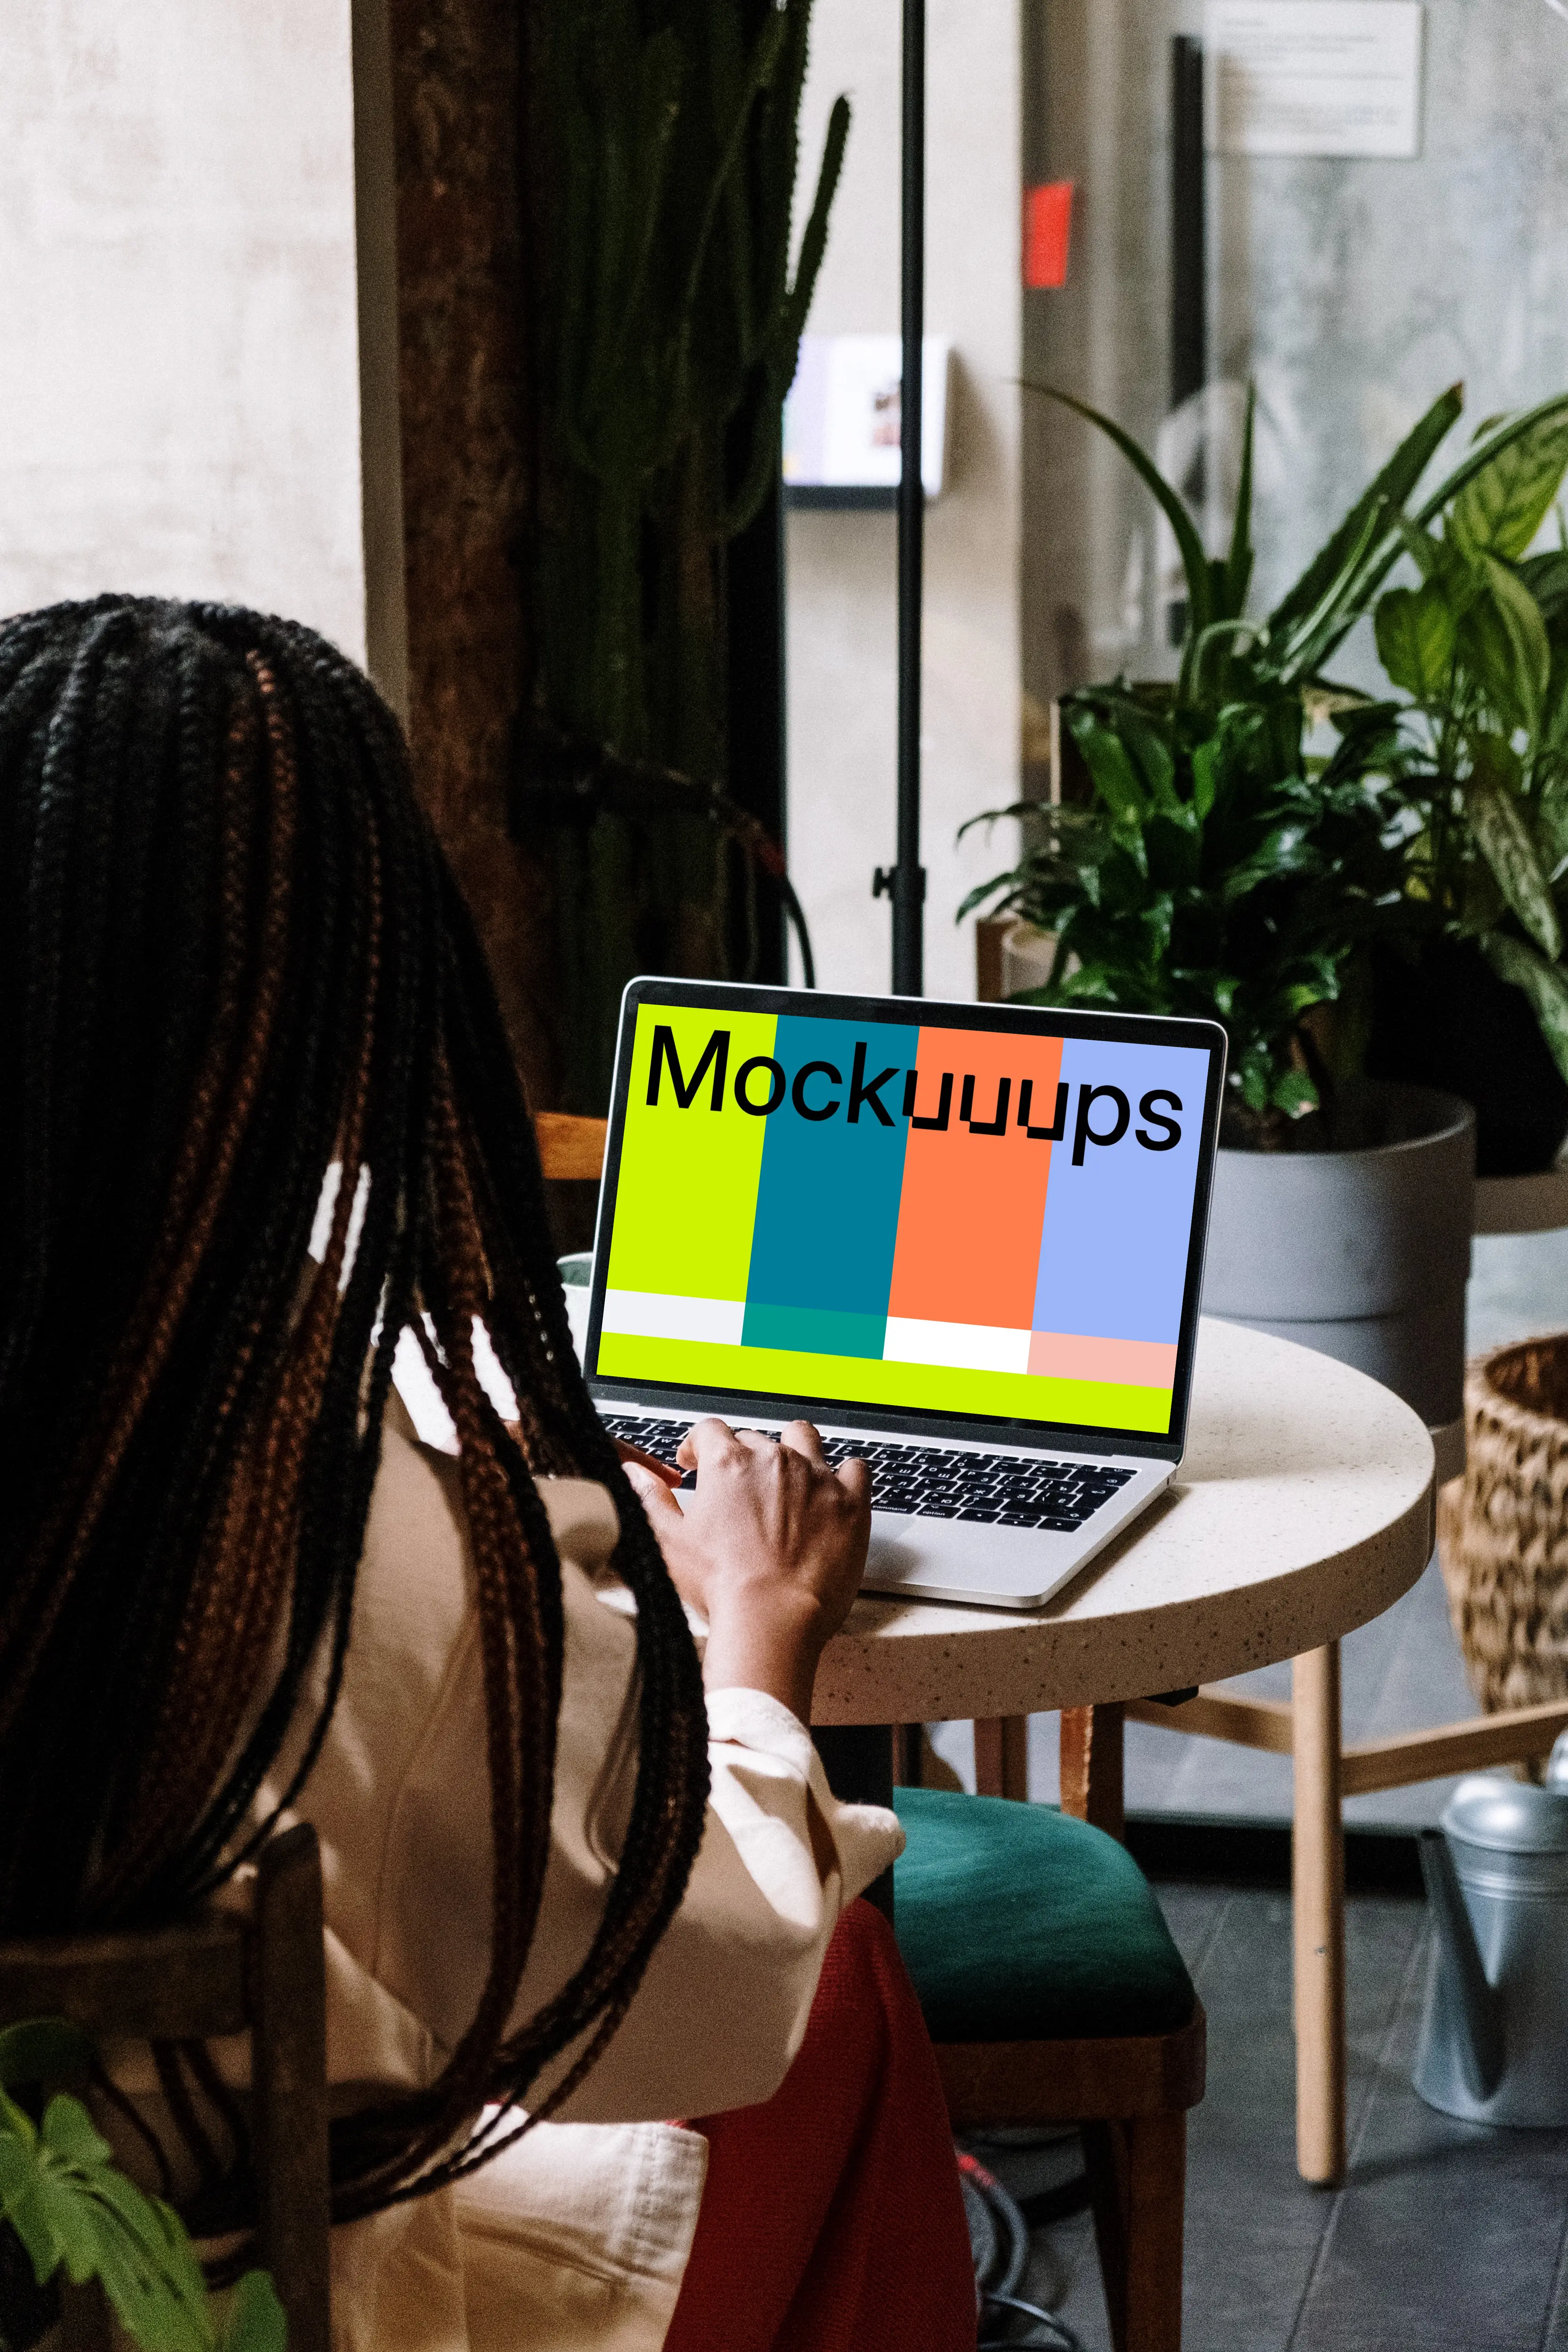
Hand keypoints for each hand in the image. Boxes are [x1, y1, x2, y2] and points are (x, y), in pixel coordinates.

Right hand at [621, 1419, 870, 1722]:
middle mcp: (774, 1460)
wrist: (773, 1620)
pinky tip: (836, 1488)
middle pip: (756, 1438)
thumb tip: (632, 1474)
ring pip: (805, 1440)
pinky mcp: (851, 1503)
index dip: (698, 1443)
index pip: (710, 1430)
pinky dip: (846, 1475)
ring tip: (788, 1474)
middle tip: (739, 1489)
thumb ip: (648, 1500)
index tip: (695, 1460)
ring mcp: (817, 1478)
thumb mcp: (668, 1542)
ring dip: (794, 1450)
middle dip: (744, 1457)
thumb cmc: (722, 1587)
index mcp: (728, 1464)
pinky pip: (857, 1468)